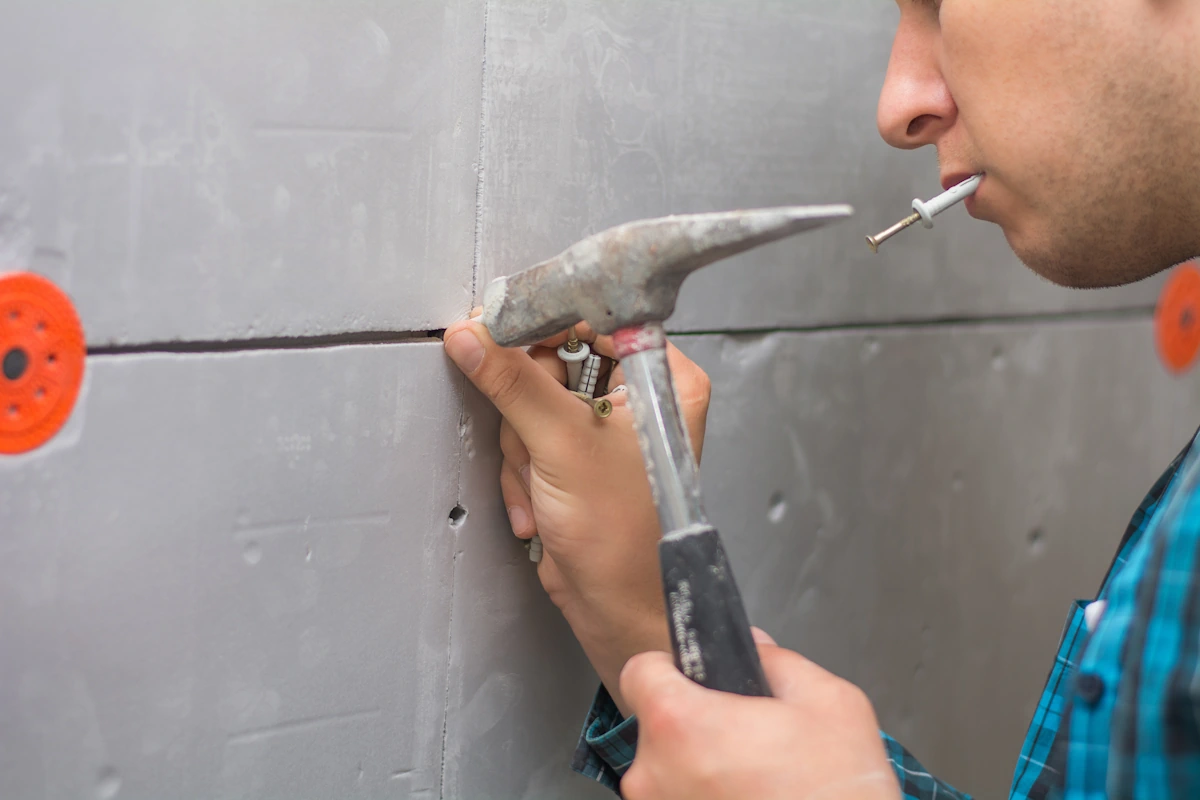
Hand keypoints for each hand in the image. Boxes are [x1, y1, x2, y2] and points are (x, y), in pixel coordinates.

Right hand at [443, 312, 711, 714]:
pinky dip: (523, 473)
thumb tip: (475, 337)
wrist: (616, 607)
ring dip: (523, 451)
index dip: (544, 324)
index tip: (499, 325)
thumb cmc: (624, 537)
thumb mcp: (561, 445)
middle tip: (530, 438)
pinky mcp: (576, 456)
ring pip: (531, 403)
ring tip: (543, 485)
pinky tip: (539, 504)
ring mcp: (605, 428)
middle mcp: (640, 397)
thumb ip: (513, 383)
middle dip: (528, 413)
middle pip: (553, 361)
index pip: (595, 319)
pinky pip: (527, 438)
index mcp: (663, 378)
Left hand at [619, 629, 899, 799]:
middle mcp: (652, 775)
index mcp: (679, 724)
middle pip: (657, 726)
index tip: (698, 679)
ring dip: (701, 770)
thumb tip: (756, 650)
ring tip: (755, 781)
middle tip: (748, 739)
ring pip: (668, 772)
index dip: (673, 668)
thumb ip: (780, 663)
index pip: (641, 671)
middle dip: (698, 725)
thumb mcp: (830, 704)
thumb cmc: (837, 796)